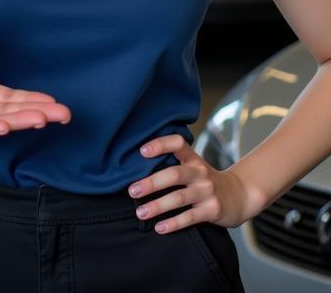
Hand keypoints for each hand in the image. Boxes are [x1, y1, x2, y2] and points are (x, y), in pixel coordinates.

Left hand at [128, 134, 264, 232]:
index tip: (141, 151)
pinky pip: (189, 217)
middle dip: (150, 183)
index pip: (178, 143)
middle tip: (132, 191)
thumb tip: (136, 166)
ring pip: (178, 198)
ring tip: (140, 212)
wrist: (240, 196)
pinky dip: (173, 223)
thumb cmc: (206, 180)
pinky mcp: (212, 211)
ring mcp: (207, 192)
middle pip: (173, 175)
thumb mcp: (194, 166)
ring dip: (157, 206)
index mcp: (193, 159)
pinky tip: (159, 227)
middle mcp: (200, 173)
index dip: (160, 144)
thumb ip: (173, 163)